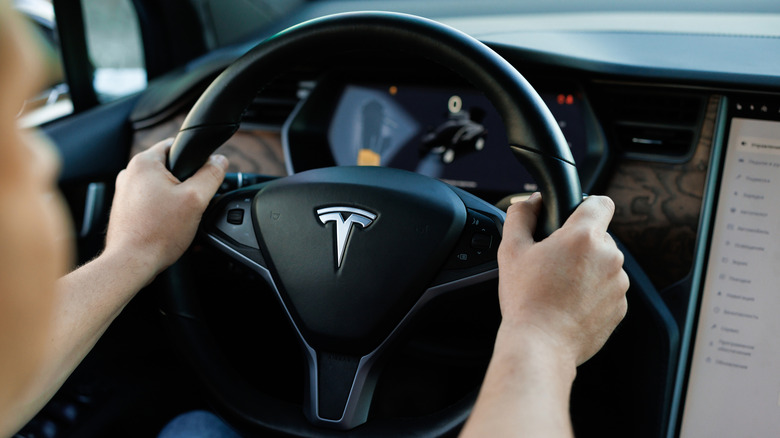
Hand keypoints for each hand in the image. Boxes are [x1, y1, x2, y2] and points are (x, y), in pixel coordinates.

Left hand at [105, 139, 227, 278]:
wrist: (132, 263)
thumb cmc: (157, 233)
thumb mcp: (196, 199)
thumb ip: (211, 175)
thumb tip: (220, 161)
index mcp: (144, 162)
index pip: (176, 145)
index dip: (195, 159)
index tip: (202, 176)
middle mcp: (129, 173)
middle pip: (169, 168)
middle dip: (185, 183)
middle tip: (191, 203)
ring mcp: (124, 192)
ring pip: (161, 186)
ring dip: (174, 198)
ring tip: (177, 218)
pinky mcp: (125, 209)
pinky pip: (151, 202)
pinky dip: (162, 211)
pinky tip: (166, 226)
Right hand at [497, 193, 628, 365]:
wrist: (540, 345)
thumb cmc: (526, 300)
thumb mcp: (511, 250)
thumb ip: (521, 216)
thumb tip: (530, 202)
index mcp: (583, 237)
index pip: (601, 203)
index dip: (585, 206)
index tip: (572, 218)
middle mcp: (609, 256)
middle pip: (599, 236)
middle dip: (579, 245)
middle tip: (552, 264)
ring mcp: (619, 284)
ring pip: (604, 264)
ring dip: (587, 270)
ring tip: (560, 289)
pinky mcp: (621, 307)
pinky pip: (608, 289)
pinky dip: (593, 293)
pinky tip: (569, 305)